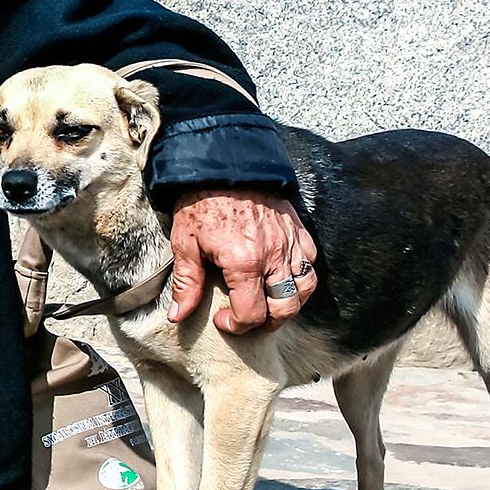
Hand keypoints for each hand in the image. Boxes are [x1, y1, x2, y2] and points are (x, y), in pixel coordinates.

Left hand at [167, 188, 316, 333]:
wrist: (222, 164)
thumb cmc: (200, 202)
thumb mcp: (185, 243)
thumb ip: (187, 283)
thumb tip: (178, 316)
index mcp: (244, 262)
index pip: (252, 313)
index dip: (237, 326)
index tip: (224, 321)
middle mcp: (274, 256)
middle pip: (286, 307)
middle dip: (268, 322)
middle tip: (249, 320)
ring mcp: (290, 242)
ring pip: (305, 288)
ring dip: (289, 303)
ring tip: (269, 304)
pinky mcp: (298, 229)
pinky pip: (310, 262)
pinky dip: (300, 275)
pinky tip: (282, 275)